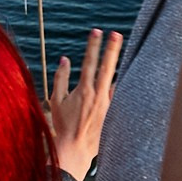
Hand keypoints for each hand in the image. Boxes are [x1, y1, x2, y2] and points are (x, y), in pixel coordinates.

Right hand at [49, 29, 121, 179]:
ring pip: (117, 80)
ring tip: (125, 52)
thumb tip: (64, 59)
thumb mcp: (56, 100)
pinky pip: (119, 95)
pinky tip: (125, 78)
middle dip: (112, 49)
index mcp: (84, 90)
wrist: (75, 149)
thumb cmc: (62, 125)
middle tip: (117, 34)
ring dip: (120, 66)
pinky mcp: (114, 113)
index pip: (89, 62)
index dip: (93, 45)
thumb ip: (60, 77)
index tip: (97, 31)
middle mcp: (99, 95)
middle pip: (107, 67)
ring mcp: (108, 105)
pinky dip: (121, 85)